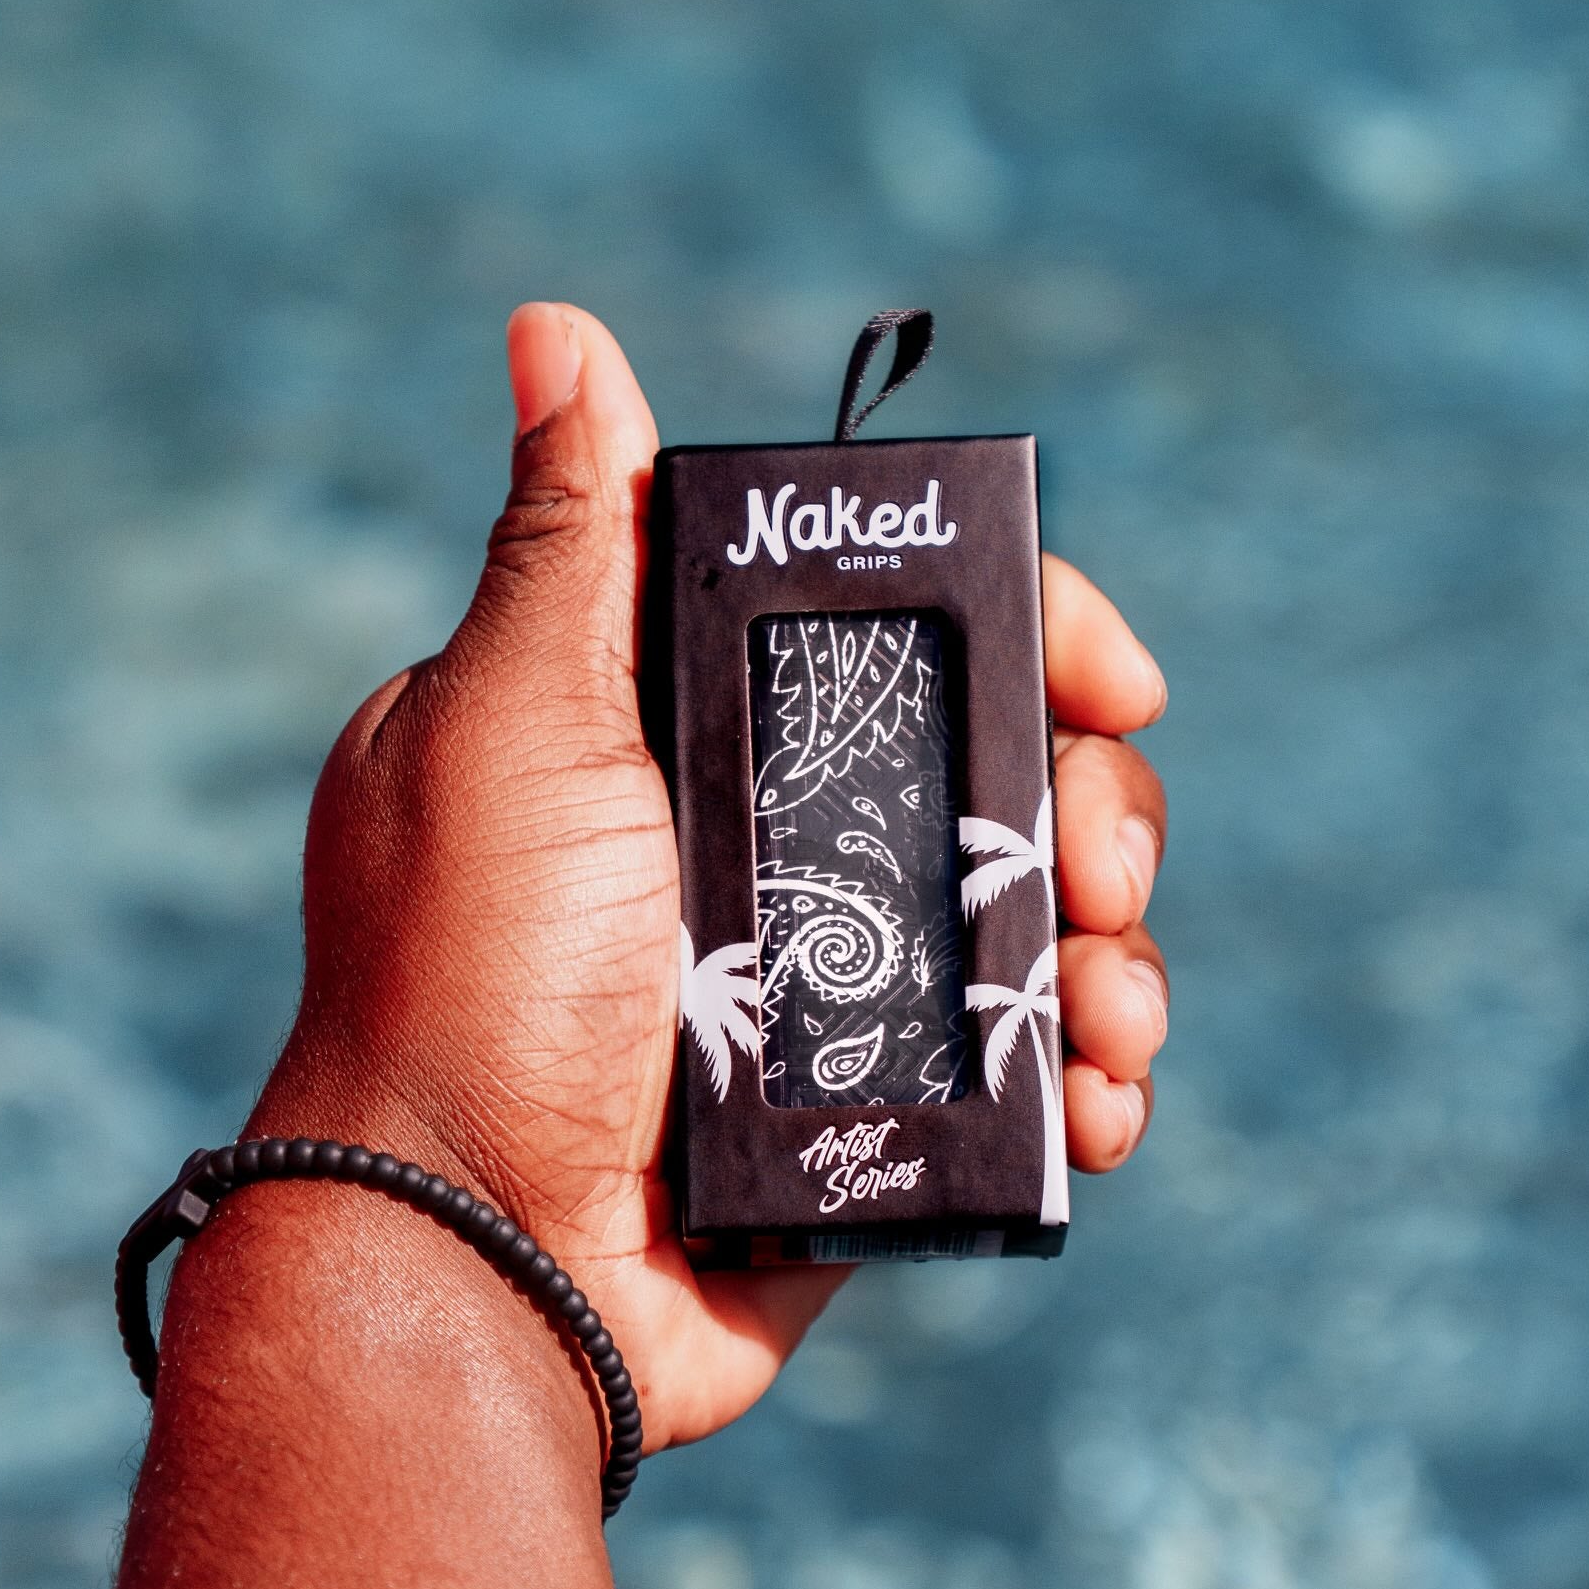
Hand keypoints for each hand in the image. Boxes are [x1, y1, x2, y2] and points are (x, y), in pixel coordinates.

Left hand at [248, 303, 1169, 1453]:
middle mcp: (771, 846)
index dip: (1030, 634)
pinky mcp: (874, 1110)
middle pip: (1005, 778)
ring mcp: (832, 986)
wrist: (475, 1259)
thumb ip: (573, 543)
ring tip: (1114, 1021)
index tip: (1113, 680)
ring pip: (1038, 925)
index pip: (904, 637)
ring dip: (1120, 954)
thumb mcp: (507, 728)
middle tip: (1098, 874)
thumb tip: (555, 329)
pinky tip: (1099, 1107)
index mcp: (696, 737)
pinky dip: (1090, 1078)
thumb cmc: (468, 978)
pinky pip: (1024, 1070)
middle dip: (1098, 812)